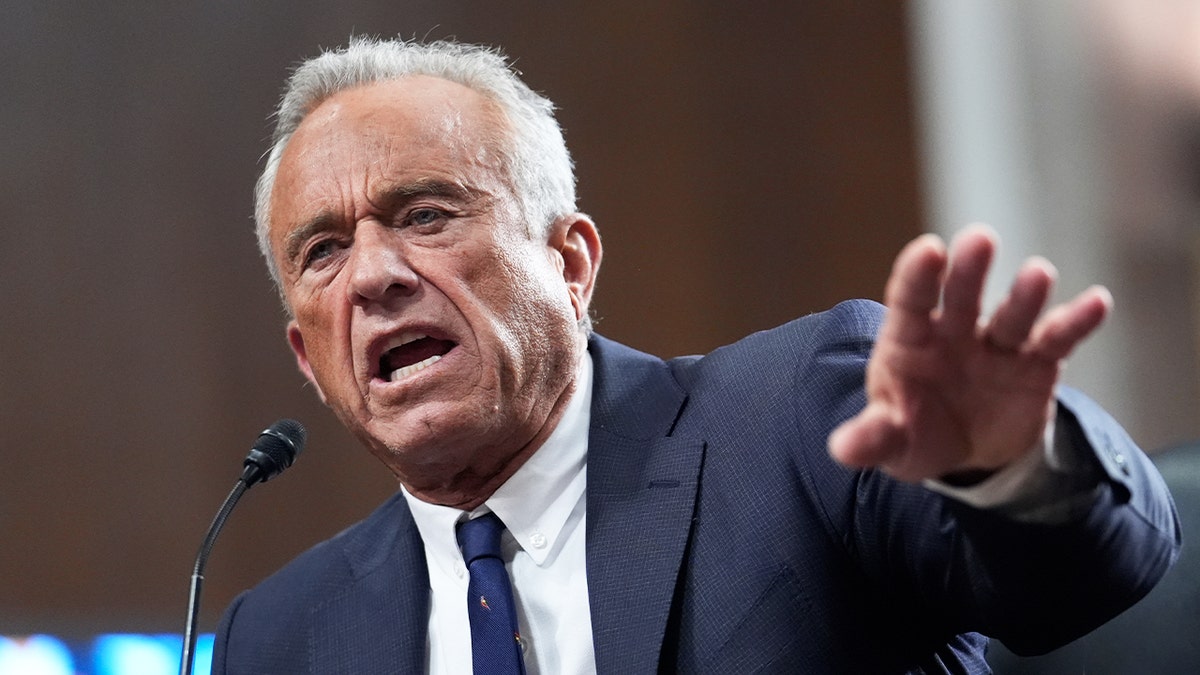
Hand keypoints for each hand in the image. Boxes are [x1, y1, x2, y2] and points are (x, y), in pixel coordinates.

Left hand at [828, 224, 1111, 481]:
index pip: (910, 300)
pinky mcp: (1036, 363)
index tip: (928, 250)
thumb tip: (842, 450)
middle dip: (969, 269)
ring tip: (1039, 274)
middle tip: (980, 239)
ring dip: (1025, 295)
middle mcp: (953, 331)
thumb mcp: (892, 442)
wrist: (966, 456)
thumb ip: (872, 438)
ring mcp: (996, 344)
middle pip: (961, 294)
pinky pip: (1057, 339)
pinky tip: (1096, 303)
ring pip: (1011, 313)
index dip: (917, 276)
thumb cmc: (916, 433)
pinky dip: (1076, 321)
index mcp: (909, 340)